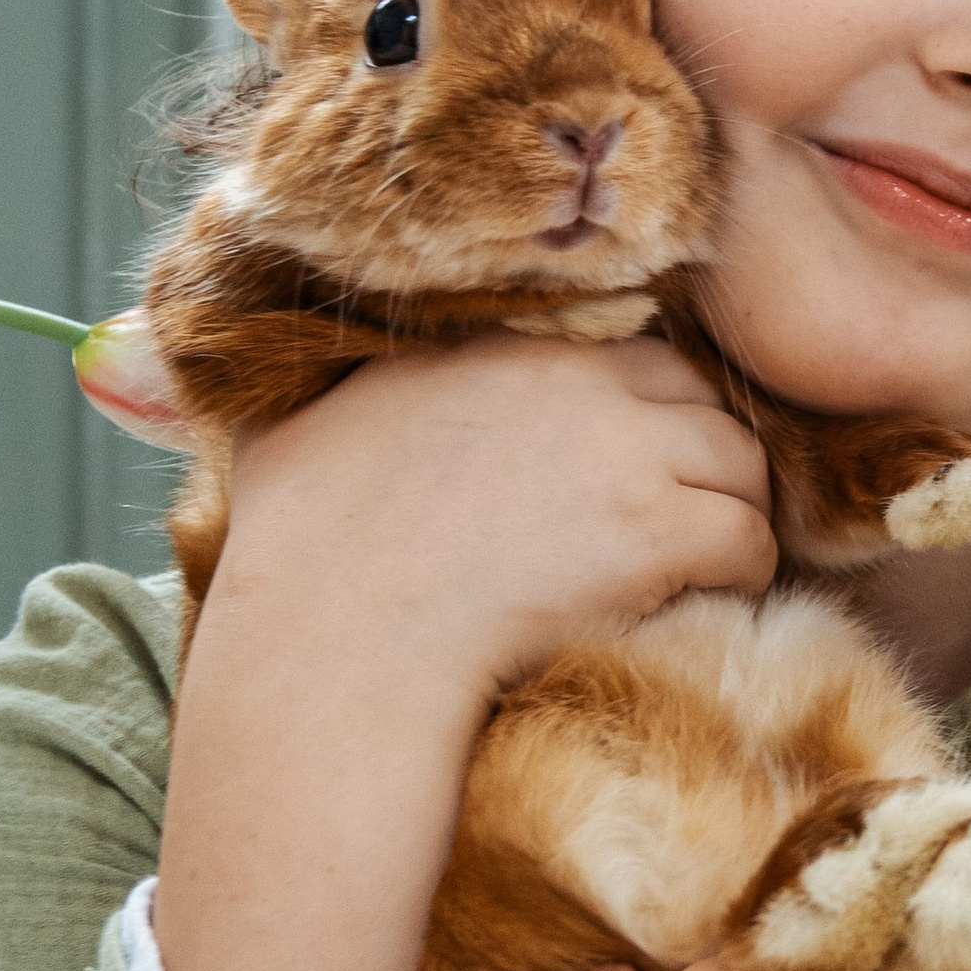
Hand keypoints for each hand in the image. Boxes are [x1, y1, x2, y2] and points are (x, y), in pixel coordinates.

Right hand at [203, 332, 777, 715]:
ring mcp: (627, 454)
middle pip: (694, 393)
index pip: (623, 343)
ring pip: (740, 459)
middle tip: (682, 503)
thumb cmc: (301, 547)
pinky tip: (713, 594)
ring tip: (707, 552)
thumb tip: (221, 331)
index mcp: (502, 345)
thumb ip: (295, 370)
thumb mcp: (286, 425)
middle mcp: (577, 382)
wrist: (342, 639)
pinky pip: (749, 535)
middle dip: (695, 446)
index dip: (635, 400)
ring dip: (732, 504)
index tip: (627, 450)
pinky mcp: (660, 532)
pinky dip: (745, 566)